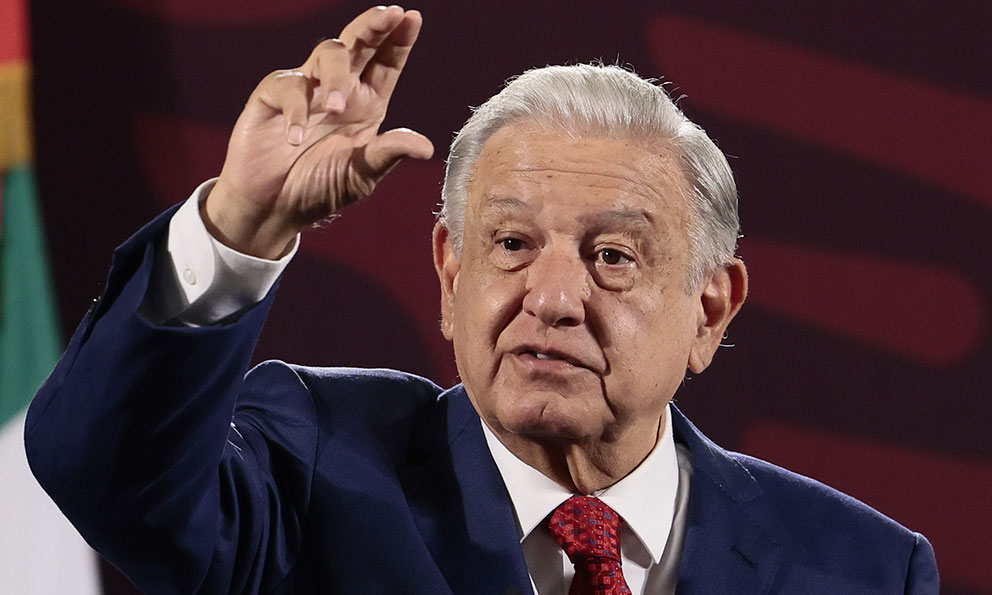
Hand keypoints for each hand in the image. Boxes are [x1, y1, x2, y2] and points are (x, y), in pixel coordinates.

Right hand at [206, 5, 433, 257]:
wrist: (273, 208)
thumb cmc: (319, 190)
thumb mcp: (361, 176)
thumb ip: (389, 155)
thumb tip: (427, 147)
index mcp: (368, 103)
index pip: (387, 61)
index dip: (399, 38)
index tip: (411, 16)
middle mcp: (340, 88)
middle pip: (359, 43)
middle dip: (374, 25)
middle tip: (389, 14)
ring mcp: (307, 88)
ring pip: (327, 54)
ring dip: (335, 77)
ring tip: (336, 109)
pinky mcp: (272, 96)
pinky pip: (289, 87)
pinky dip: (295, 111)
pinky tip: (296, 138)